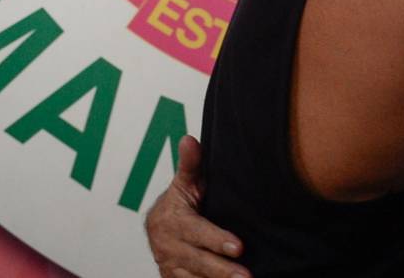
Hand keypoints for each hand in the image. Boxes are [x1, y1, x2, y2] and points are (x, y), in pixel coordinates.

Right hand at [145, 136, 250, 277]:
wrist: (157, 225)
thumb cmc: (178, 202)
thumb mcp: (184, 183)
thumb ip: (190, 165)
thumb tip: (189, 140)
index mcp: (171, 221)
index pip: (197, 232)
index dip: (217, 240)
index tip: (239, 247)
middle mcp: (168, 246)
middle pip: (198, 260)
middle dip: (223, 269)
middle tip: (246, 275)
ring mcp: (170, 265)